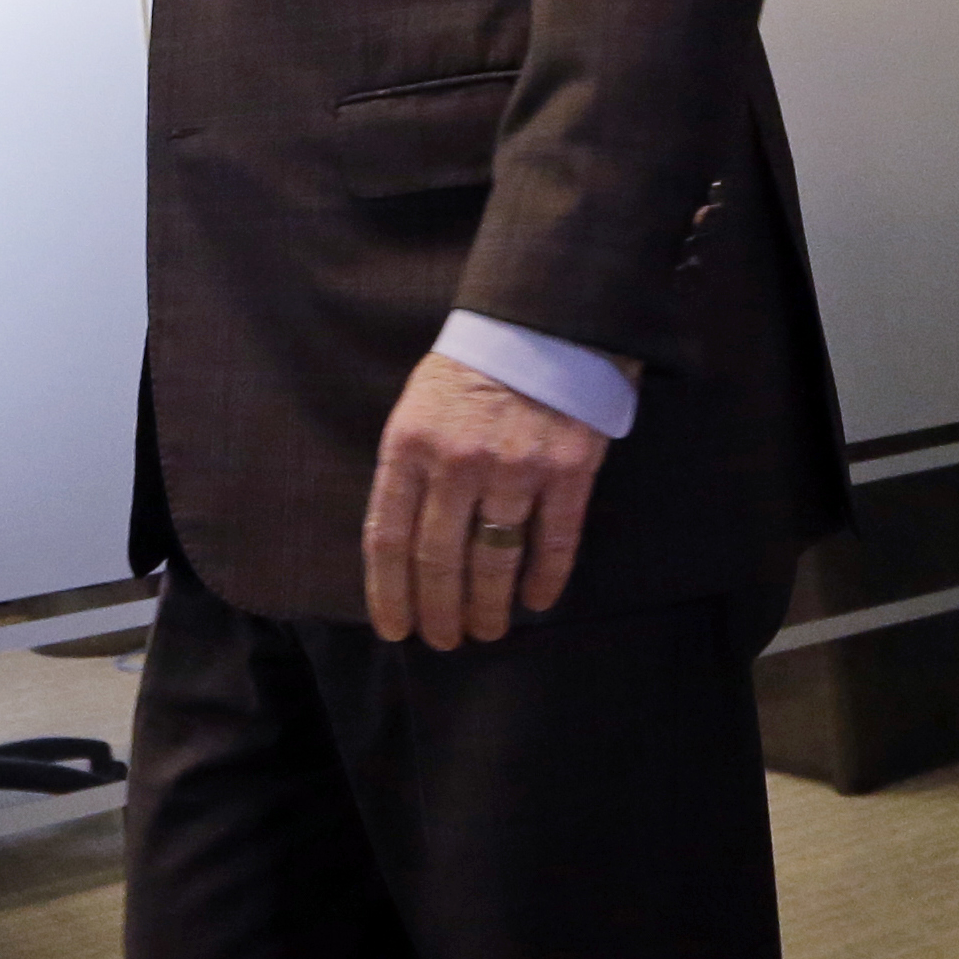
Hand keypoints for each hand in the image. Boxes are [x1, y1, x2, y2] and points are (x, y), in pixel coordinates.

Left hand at [361, 353, 607, 648]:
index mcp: (410, 444)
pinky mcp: (568, 469)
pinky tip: (536, 602)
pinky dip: (544, 579)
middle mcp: (458, 460)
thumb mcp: (417, 406)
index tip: (396, 629)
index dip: (390, 593)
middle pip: (439, 560)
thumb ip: (408, 469)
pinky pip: (554, 541)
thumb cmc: (472, 367)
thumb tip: (403, 546)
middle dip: (438, 610)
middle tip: (443, 639)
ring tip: (485, 630)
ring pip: (494, 559)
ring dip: (487, 605)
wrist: (543, 319)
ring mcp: (515, 467)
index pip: (389, 538)